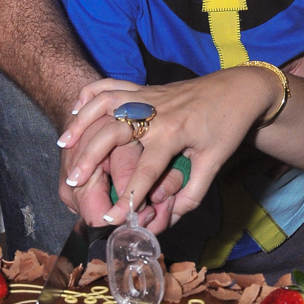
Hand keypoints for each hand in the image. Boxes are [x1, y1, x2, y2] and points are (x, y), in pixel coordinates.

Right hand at [57, 67, 280, 226]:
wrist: (239, 88)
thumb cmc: (228, 125)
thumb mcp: (215, 161)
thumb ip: (192, 192)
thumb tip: (169, 218)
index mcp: (174, 133)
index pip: (146, 170)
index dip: (128, 197)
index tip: (113, 218)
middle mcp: (155, 112)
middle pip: (114, 133)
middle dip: (91, 157)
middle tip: (74, 180)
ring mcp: (148, 96)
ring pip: (106, 103)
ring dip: (83, 122)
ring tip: (64, 144)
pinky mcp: (146, 88)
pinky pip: (113, 85)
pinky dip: (91, 93)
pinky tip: (75, 109)